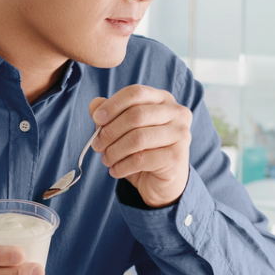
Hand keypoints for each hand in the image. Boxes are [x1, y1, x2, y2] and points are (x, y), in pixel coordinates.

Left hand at [90, 86, 191, 207]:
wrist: (163, 181)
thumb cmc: (143, 151)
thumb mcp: (123, 131)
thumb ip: (109, 115)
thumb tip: (95, 104)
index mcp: (163, 99)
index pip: (136, 93)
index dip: (113, 104)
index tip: (96, 118)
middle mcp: (176, 113)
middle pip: (136, 115)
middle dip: (110, 131)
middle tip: (97, 145)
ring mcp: (180, 134)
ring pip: (138, 138)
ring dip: (114, 151)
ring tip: (106, 160)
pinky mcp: (177, 157)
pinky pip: (141, 159)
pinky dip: (122, 166)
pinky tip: (116, 170)